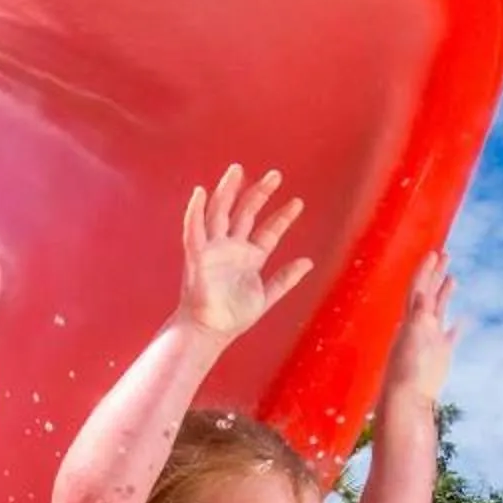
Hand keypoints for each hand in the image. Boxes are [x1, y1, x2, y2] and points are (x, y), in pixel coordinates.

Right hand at [180, 165, 313, 336]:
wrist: (209, 332)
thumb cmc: (232, 317)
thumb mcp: (266, 296)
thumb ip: (285, 279)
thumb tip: (308, 262)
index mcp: (249, 257)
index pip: (268, 231)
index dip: (283, 216)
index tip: (298, 202)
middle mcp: (231, 248)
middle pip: (245, 213)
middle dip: (259, 193)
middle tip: (275, 175)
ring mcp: (214, 250)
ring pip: (220, 213)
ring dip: (227, 191)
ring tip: (237, 170)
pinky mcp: (197, 256)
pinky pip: (193, 230)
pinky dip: (194, 211)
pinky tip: (199, 193)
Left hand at [381, 250, 458, 404]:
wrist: (409, 398)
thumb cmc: (408, 372)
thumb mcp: (414, 339)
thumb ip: (419, 317)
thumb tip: (422, 294)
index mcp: (412, 320)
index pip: (419, 288)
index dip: (426, 270)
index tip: (434, 253)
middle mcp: (421, 326)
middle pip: (428, 293)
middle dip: (435, 273)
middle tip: (445, 254)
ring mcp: (431, 339)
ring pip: (439, 310)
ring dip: (444, 293)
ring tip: (452, 278)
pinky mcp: (441, 355)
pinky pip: (450, 335)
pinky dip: (456, 325)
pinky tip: (463, 319)